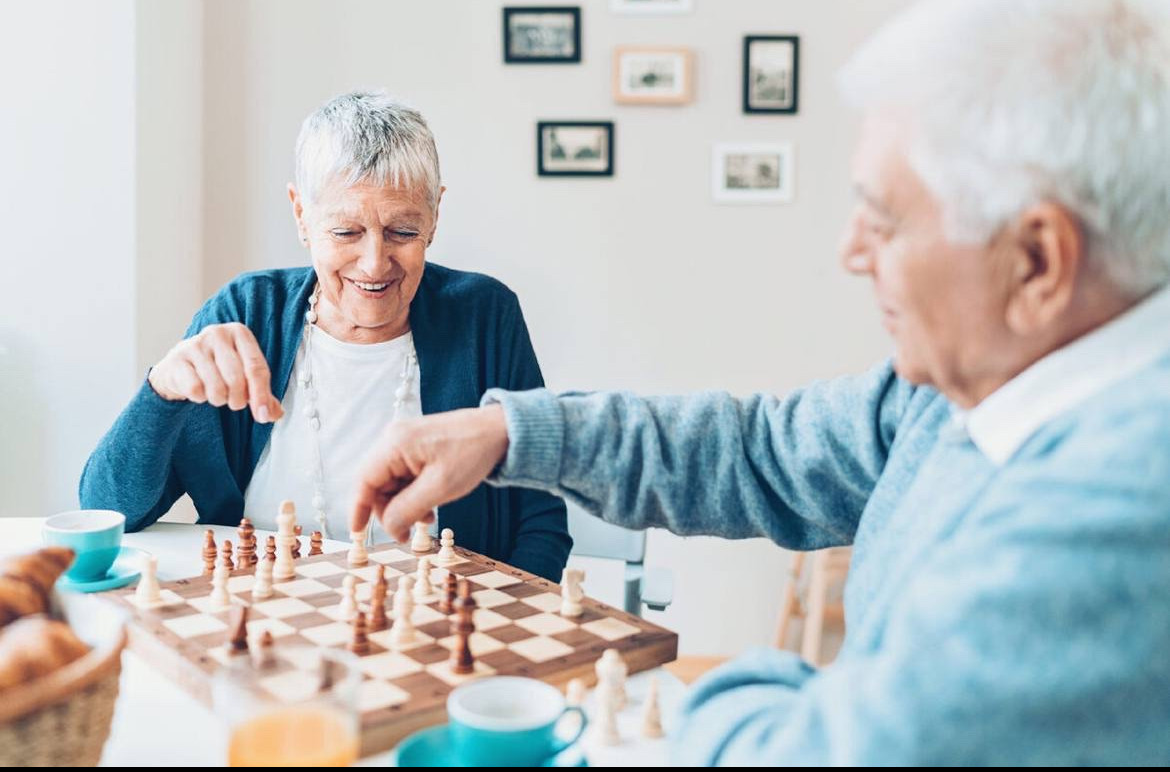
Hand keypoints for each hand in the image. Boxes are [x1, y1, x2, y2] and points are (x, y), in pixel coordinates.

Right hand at [147, 323, 284, 422]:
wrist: (180, 367)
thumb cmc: (218, 369)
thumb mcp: (244, 375)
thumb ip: (263, 394)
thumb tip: (275, 414)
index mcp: (239, 333)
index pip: (256, 367)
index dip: (261, 395)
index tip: (262, 414)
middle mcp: (217, 333)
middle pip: (237, 380)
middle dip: (238, 400)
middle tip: (235, 402)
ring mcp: (195, 345)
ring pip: (217, 388)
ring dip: (219, 399)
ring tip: (216, 393)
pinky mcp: (177, 359)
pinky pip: (196, 390)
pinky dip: (200, 397)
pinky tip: (199, 389)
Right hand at [350, 406, 509, 541]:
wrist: (501, 430)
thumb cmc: (472, 453)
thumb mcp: (440, 487)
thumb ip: (408, 509)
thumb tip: (388, 528)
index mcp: (395, 444)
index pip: (364, 481)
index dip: (358, 509)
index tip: (357, 533)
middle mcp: (394, 439)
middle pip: (376, 484)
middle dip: (390, 511)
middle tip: (409, 532)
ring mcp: (405, 442)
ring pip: (391, 483)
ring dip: (404, 505)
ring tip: (428, 517)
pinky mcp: (416, 447)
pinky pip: (404, 476)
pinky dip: (413, 494)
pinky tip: (430, 504)